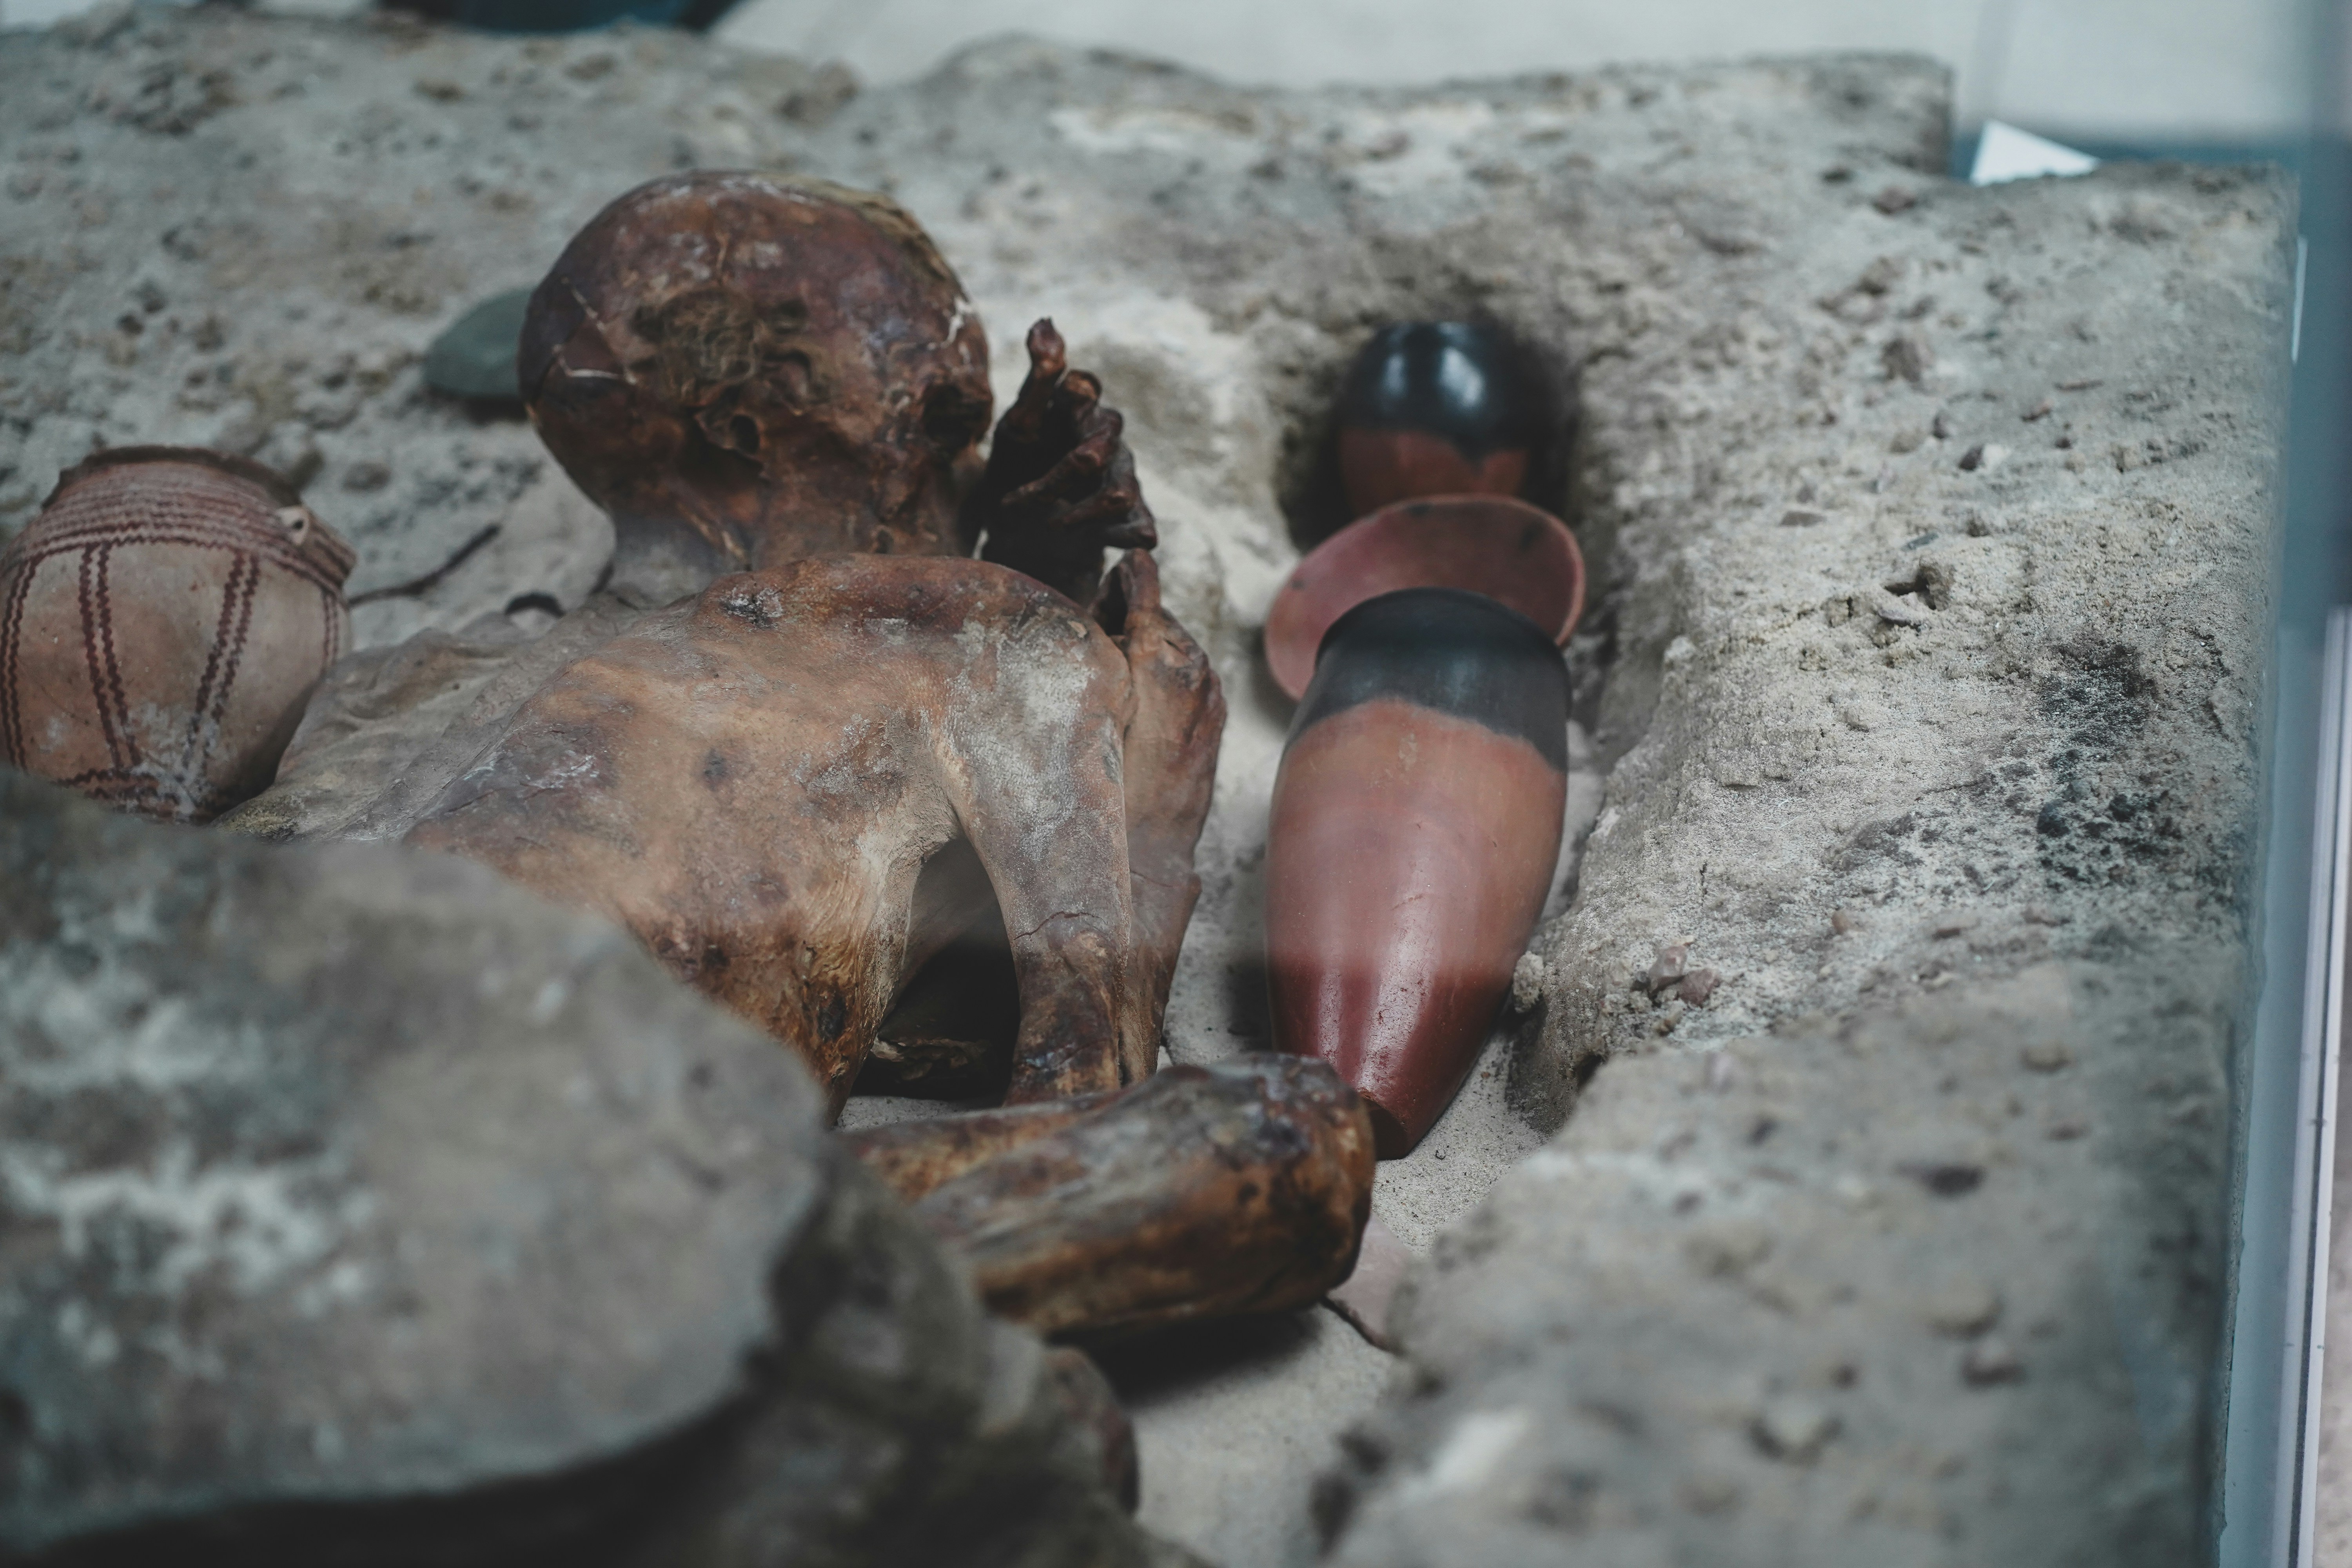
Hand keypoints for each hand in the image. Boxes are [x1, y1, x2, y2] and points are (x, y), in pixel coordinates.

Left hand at [969, 319, 1156, 601]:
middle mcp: (1110, 440)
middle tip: (1017, 501)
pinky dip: (1128, 536)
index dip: (1059, 405)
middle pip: (1096, 450)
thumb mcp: (1021, 421)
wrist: (1021, 524)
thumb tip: (1046, 323)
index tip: (1028, 425)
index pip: (1083, 389)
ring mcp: (1124, 479)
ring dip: (1076, 515)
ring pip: (1118, 493)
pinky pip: (1141, 527)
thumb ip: (1038, 378)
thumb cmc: (1021, 461)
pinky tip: (1109, 541)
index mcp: (1083, 408)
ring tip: (1046, 524)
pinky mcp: (1130, 520)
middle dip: (1055, 478)